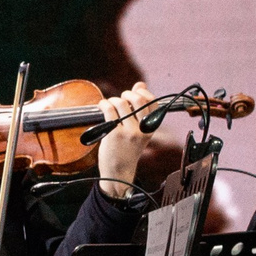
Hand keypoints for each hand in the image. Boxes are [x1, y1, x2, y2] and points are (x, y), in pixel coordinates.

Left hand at [95, 82, 157, 197]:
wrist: (118, 171)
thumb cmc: (127, 149)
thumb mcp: (139, 130)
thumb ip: (140, 109)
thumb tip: (141, 84)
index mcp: (150, 128)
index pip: (153, 103)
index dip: (143, 93)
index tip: (135, 91)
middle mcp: (142, 129)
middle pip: (138, 100)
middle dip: (128, 93)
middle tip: (121, 97)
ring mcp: (129, 132)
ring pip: (122, 104)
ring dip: (113, 99)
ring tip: (109, 104)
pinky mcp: (114, 134)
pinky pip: (109, 111)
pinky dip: (104, 104)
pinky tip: (102, 106)